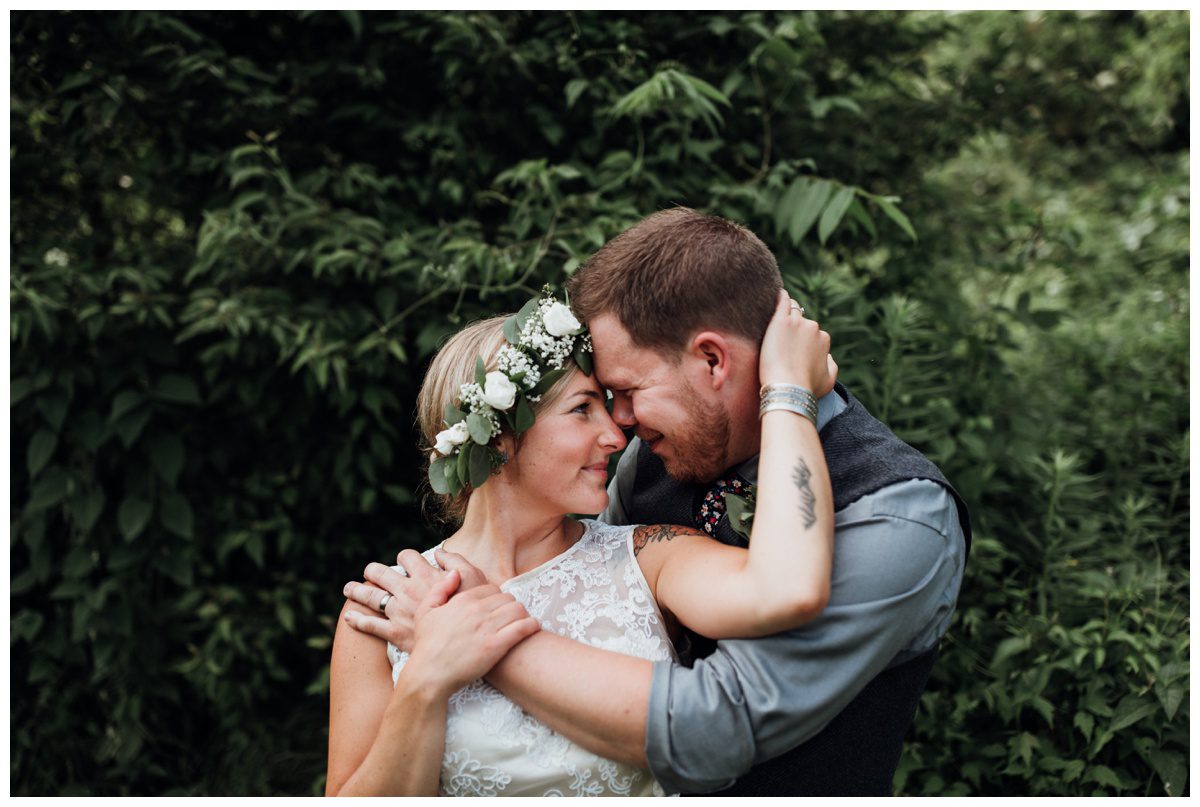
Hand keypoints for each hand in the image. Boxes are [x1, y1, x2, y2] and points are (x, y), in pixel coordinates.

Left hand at [341, 547, 489, 651]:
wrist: (469, 641)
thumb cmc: (476, 608)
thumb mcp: (473, 576)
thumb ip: (455, 560)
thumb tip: (439, 552)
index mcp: (424, 575)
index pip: (406, 556)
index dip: (404, 558)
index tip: (404, 563)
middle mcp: (407, 590)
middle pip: (380, 573)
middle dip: (373, 571)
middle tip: (370, 572)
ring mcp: (399, 611)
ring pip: (370, 596)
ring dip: (357, 591)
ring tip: (349, 589)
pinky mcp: (395, 632)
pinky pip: (371, 625)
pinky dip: (357, 620)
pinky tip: (349, 618)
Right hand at [402, 584, 540, 695]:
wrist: (429, 674)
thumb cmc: (427, 645)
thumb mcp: (425, 611)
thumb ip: (440, 588)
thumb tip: (456, 573)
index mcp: (463, 600)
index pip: (492, 589)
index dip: (497, 598)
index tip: (497, 608)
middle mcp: (476, 610)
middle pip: (507, 598)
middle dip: (511, 606)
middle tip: (511, 617)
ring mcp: (487, 627)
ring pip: (518, 609)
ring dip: (523, 614)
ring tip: (523, 622)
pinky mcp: (496, 646)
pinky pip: (522, 628)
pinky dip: (531, 626)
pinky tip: (533, 627)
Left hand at [759, 289, 837, 394]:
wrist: (788, 388)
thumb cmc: (808, 389)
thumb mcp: (829, 381)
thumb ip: (831, 365)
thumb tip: (827, 356)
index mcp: (824, 339)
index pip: (812, 333)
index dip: (801, 340)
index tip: (790, 349)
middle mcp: (813, 328)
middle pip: (801, 322)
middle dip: (792, 329)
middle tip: (779, 342)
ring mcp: (797, 322)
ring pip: (792, 309)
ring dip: (785, 313)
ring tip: (773, 321)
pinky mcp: (780, 321)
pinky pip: (781, 301)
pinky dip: (779, 297)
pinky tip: (773, 295)